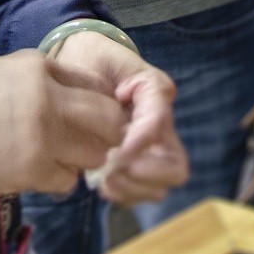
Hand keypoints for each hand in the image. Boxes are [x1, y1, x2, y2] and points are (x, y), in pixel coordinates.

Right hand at [0, 50, 128, 197]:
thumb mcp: (3, 71)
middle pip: (110, 120)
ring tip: (60, 156)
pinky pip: (68, 180)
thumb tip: (85, 97)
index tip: (93, 118)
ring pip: (95, 154)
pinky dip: (59, 178)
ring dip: (83, 158)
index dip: (102, 105)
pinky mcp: (30, 170)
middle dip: (107, 134)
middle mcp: (47, 98)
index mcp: (39, 67)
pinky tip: (39, 171)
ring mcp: (40, 137)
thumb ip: (45, 79)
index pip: (98, 86)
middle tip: (91, 142)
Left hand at [48, 32, 188, 204]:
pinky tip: (101, 181)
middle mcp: (159, 131)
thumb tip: (132, 114)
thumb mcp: (111, 58)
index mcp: (156, 100)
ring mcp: (147, 154)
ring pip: (158, 189)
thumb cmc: (93, 62)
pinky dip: (121, 194)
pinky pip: (137, 195)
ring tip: (104, 177)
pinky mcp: (131, 169)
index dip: (140, 143)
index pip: (159, 126)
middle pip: (176, 169)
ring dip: (130, 188)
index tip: (117, 151)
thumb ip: (132, 82)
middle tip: (113, 169)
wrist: (77, 66)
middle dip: (145, 175)